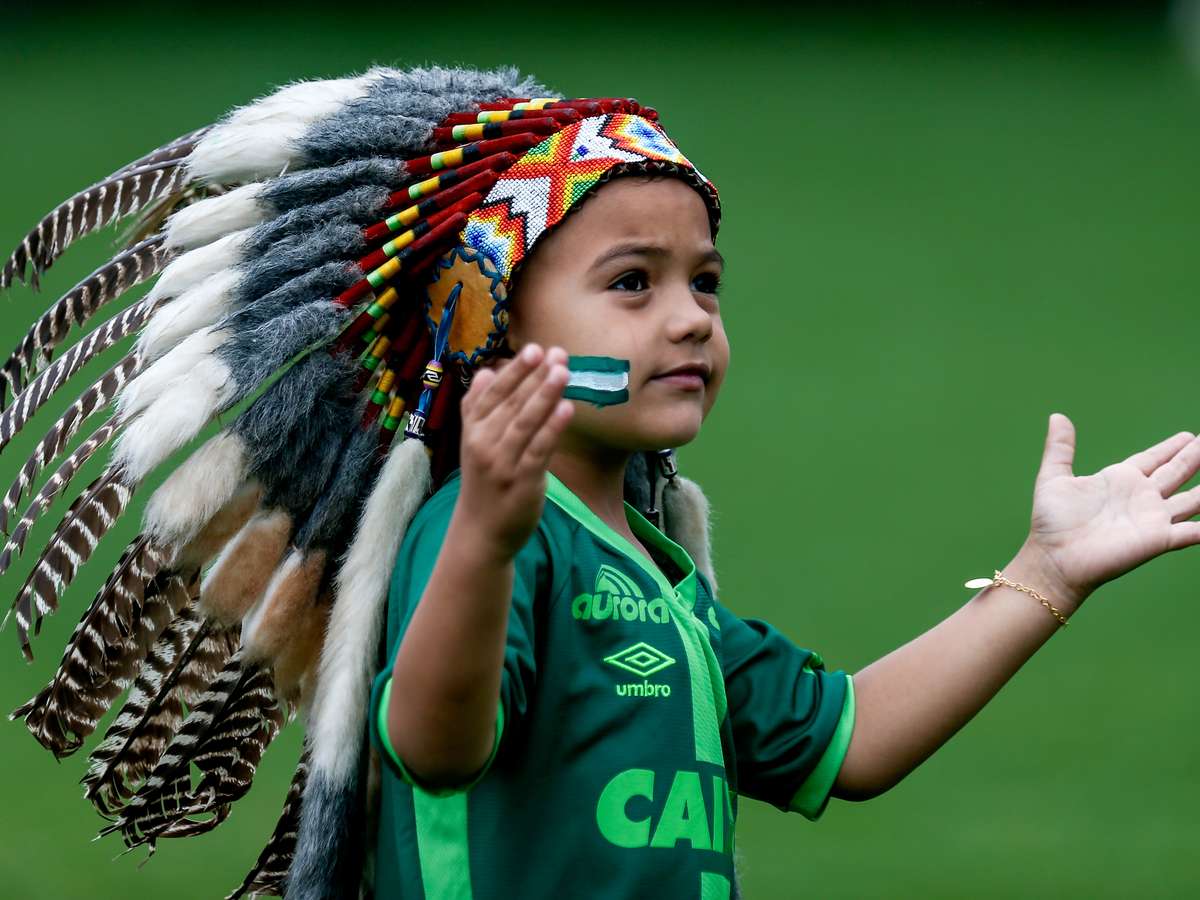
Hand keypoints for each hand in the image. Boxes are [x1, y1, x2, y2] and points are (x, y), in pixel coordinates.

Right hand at [454, 343, 572, 559]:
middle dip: (536, 376)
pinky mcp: (522, 481)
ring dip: (545, 395)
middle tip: (558, 353)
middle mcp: (483, 443)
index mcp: (472, 430)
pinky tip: (567, 409)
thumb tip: (484, 372)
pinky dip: (553, 428)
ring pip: (525, 422)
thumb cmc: (484, 482)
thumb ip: (478, 408)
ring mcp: (502, 463)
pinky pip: (539, 449)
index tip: (535, 349)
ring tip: (564, 371)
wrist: (480, 532)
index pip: (493, 393)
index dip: (515, 371)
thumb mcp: (473, 443)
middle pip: (511, 403)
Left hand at [1024, 413, 1199, 604]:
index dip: (1171, 447)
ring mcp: (1152, 518)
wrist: (1054, 558)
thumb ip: (1060, 449)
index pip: (1153, 459)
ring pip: (1191, 498)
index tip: (1189, 435)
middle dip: (1194, 456)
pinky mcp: (1158, 539)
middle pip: (1176, 472)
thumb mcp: (1054, 478)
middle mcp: (1141, 497)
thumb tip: (1057, 416)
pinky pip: (1191, 532)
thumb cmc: (1052, 523)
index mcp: (1120, 480)